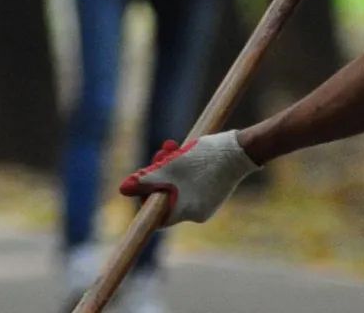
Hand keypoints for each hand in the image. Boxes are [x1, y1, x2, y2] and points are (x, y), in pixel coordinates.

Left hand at [118, 130, 260, 225]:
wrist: (241, 150)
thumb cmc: (204, 158)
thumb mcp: (170, 165)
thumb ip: (146, 179)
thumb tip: (123, 189)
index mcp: (186, 212)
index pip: (157, 215)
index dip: (146, 198)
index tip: (144, 180)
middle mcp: (197, 214)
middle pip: (167, 197)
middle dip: (160, 174)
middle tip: (162, 153)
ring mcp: (207, 205)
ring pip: (179, 189)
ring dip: (172, 169)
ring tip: (174, 147)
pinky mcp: (215, 194)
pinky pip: (193, 187)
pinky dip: (186, 172)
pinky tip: (189, 153)